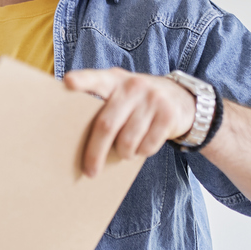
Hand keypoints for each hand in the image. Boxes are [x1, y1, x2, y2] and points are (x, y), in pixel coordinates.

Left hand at [63, 68, 195, 176]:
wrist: (182, 98)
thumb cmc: (139, 102)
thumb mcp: (122, 93)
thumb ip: (104, 104)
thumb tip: (79, 140)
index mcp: (115, 80)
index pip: (95, 78)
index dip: (82, 80)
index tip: (68, 82)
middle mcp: (133, 86)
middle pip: (107, 125)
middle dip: (95, 153)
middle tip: (90, 171)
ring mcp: (153, 99)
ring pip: (127, 141)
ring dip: (124, 154)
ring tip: (124, 152)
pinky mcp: (168, 115)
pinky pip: (147, 146)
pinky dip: (141, 153)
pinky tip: (142, 146)